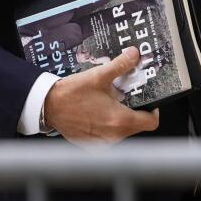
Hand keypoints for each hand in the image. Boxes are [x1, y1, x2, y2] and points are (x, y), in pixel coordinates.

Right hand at [42, 47, 159, 142]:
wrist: (46, 107)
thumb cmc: (70, 95)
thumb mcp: (98, 76)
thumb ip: (120, 65)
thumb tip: (134, 55)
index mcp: (118, 120)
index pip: (150, 123)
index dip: (153, 110)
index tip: (149, 100)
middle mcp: (112, 135)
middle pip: (137, 126)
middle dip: (135, 110)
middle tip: (127, 97)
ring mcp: (102, 142)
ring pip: (123, 131)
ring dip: (121, 118)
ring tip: (111, 102)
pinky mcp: (92, 144)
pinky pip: (109, 136)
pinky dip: (108, 125)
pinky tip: (99, 112)